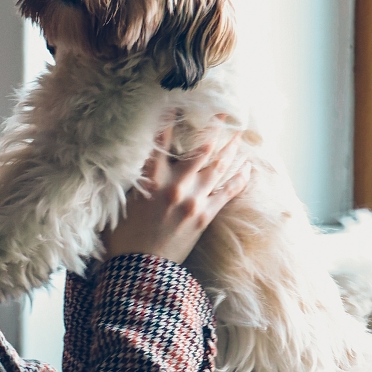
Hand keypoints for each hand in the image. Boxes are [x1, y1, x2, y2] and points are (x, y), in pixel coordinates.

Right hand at [105, 126, 251, 265]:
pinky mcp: (203, 218)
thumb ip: (135, 177)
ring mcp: (192, 201)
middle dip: (216, 129)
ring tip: (241, 135)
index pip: (163, 138)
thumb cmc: (124, 237)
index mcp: (151, 178)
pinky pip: (227, 193)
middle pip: (202, 149)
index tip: (184, 101)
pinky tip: (248, 169)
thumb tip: (137, 156)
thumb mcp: (123, 200)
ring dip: (232, 150)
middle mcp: (175, 185)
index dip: (173, 117)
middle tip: (227, 113)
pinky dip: (239, 180)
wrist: (139, 270)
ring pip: (218, 168)